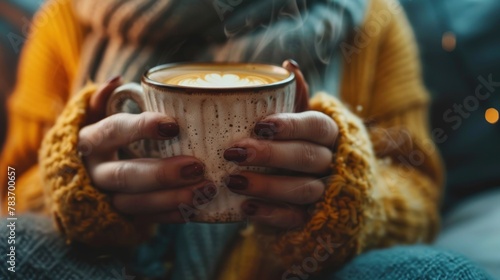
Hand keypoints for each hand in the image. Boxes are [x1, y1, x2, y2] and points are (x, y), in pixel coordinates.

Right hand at [78, 77, 215, 222]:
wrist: (87, 175)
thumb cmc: (107, 137)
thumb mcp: (102, 116)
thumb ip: (108, 100)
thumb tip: (117, 80)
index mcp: (92, 140)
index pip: (114, 130)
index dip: (142, 128)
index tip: (174, 125)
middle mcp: (95, 171)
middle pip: (124, 175)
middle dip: (162, 173)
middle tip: (197, 166)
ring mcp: (107, 197)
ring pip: (134, 203)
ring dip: (171, 198)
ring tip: (205, 190)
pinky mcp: (122, 217)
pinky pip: (146, 220)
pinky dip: (171, 215)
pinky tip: (196, 209)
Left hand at [223, 60, 337, 228]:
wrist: (310, 186)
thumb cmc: (296, 143)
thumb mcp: (297, 118)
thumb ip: (294, 96)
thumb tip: (289, 65)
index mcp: (327, 133)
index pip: (316, 126)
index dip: (290, 125)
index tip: (260, 126)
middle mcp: (329, 161)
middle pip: (308, 157)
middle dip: (270, 155)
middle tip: (234, 152)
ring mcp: (322, 192)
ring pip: (303, 189)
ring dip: (266, 185)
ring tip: (233, 180)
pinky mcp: (309, 217)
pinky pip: (295, 218)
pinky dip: (270, 213)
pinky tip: (245, 207)